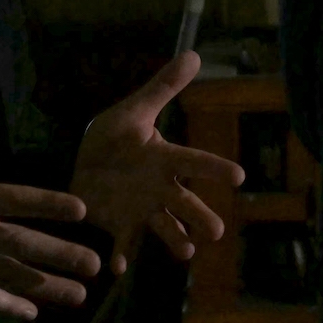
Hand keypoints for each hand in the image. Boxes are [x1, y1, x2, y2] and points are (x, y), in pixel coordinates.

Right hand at [0, 82, 101, 319]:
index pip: (14, 199)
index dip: (47, 203)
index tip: (80, 209)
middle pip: (20, 245)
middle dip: (58, 255)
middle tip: (94, 264)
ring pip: (8, 276)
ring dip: (45, 287)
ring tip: (79, 296)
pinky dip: (7, 307)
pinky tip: (32, 316)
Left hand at [70, 51, 246, 270]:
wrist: (84, 166)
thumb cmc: (114, 138)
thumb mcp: (134, 111)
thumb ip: (163, 87)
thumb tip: (195, 54)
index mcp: (163, 158)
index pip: (193, 161)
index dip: (214, 168)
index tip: (238, 175)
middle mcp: (158, 188)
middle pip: (183, 202)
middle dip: (199, 216)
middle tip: (217, 232)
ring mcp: (140, 209)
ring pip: (162, 226)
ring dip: (174, 239)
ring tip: (186, 252)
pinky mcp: (118, 225)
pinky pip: (122, 244)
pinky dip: (121, 256)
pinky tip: (118, 268)